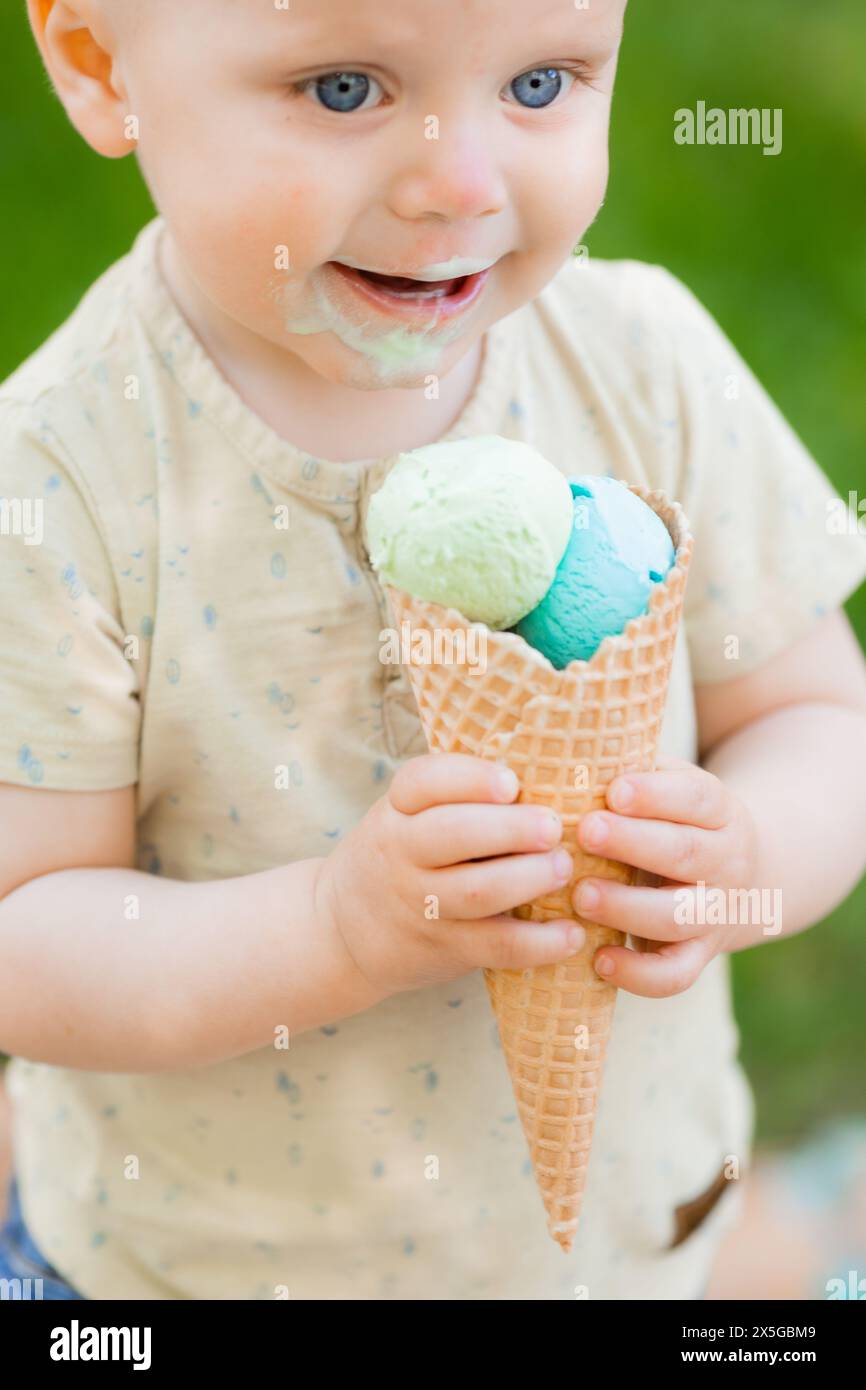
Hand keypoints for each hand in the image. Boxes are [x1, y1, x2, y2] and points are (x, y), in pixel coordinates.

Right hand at [315, 753, 585, 997]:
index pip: (423, 781)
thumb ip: (453, 796)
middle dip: (510, 828)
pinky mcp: (444, 948)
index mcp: (397, 810)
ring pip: (476, 892)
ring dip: (528, 879)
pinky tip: (571, 933)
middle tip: (553, 826)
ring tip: (563, 868)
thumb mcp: (404, 816)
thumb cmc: (399, 856)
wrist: (343, 932)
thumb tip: (545, 767)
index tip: (511, 781)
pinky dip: (538, 944)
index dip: (470, 778)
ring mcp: (421, 904)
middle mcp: (402, 853)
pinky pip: (494, 947)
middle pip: (452, 834)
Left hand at [570, 755, 761, 997]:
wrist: (749, 878)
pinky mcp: (701, 955)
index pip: (697, 798)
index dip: (658, 794)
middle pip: (687, 854)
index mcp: (719, 811)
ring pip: (681, 916)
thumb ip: (632, 773)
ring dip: (628, 908)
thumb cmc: (678, 821)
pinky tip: (599, 960)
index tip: (614, 790)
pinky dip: (640, 975)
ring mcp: (717, 913)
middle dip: (634, 843)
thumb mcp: (672, 788)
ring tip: (581, 895)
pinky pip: (676, 974)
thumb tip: (561, 755)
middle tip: (585, 831)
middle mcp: (726, 862)